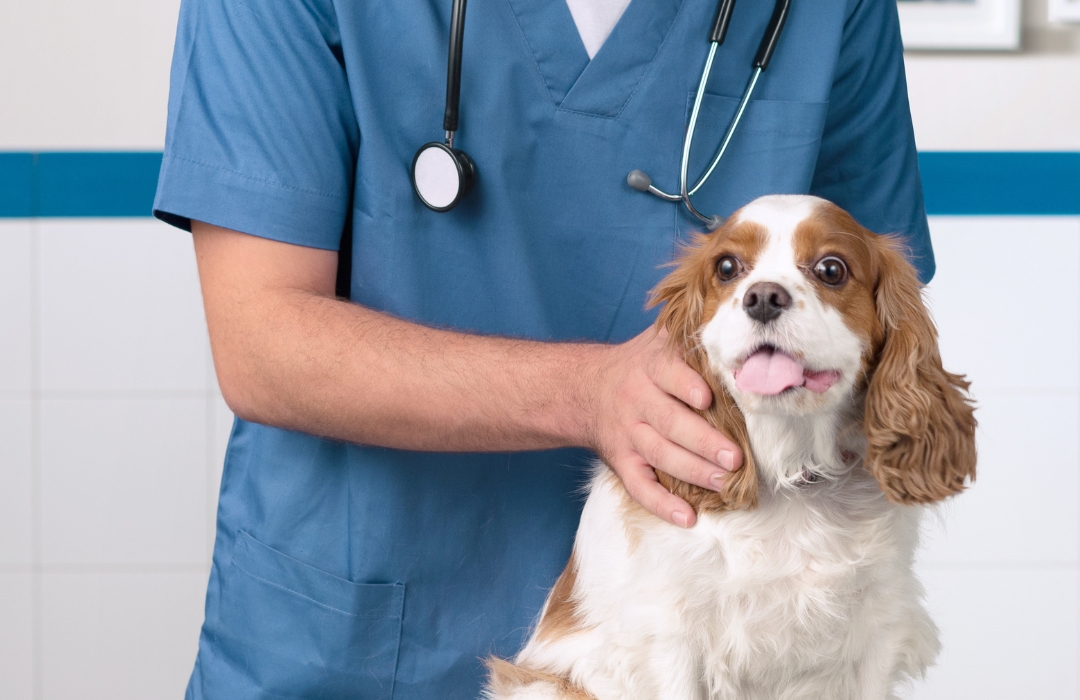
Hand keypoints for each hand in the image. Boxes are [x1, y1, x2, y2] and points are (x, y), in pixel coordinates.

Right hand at [583, 328, 742, 527]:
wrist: (584, 388)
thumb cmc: (639, 364)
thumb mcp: (658, 340)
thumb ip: (689, 332)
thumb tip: (735, 316)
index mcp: (649, 368)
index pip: (668, 375)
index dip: (687, 387)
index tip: (708, 400)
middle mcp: (636, 400)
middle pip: (670, 423)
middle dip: (703, 442)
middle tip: (735, 458)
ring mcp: (627, 433)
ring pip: (659, 456)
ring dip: (693, 472)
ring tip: (724, 483)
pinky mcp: (621, 460)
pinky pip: (638, 486)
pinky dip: (661, 504)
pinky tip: (686, 517)